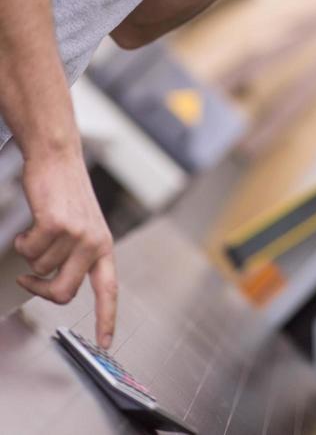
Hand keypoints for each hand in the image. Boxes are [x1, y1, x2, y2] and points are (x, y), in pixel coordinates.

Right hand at [14, 146, 116, 348]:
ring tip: (38, 231)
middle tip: (29, 279)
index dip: (106, 319)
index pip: (108, 290)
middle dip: (40, 289)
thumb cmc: (66, 192)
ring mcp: (76, 234)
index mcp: (104, 246)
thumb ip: (79, 256)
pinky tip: (31, 225)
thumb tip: (61, 286)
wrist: (58, 158)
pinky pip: (29, 252)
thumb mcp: (83, 227)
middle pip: (63, 293)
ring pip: (40, 270)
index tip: (105, 343)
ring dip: (32, 254)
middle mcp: (94, 243)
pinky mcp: (56, 225)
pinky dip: (22, 241)